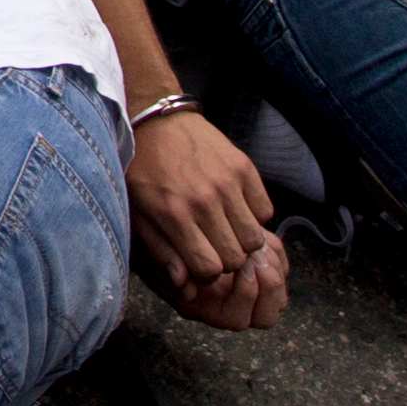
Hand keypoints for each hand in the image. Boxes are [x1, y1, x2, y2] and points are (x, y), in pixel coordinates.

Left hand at [127, 107, 282, 323]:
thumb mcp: (140, 213)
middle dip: (226, 259)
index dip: (207, 272)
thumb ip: (162, 251)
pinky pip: (266, 211)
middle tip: (214, 245)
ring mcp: (228, 183)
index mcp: (175, 216)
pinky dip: (254, 215)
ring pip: (255, 239)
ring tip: (226, 227)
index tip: (201, 261)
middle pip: (236, 258)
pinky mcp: (244, 167)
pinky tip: (235, 207)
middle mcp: (204, 201)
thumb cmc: (143, 171)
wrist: (157, 121)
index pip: (210, 269)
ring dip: (243, 239)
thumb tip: (184, 284)